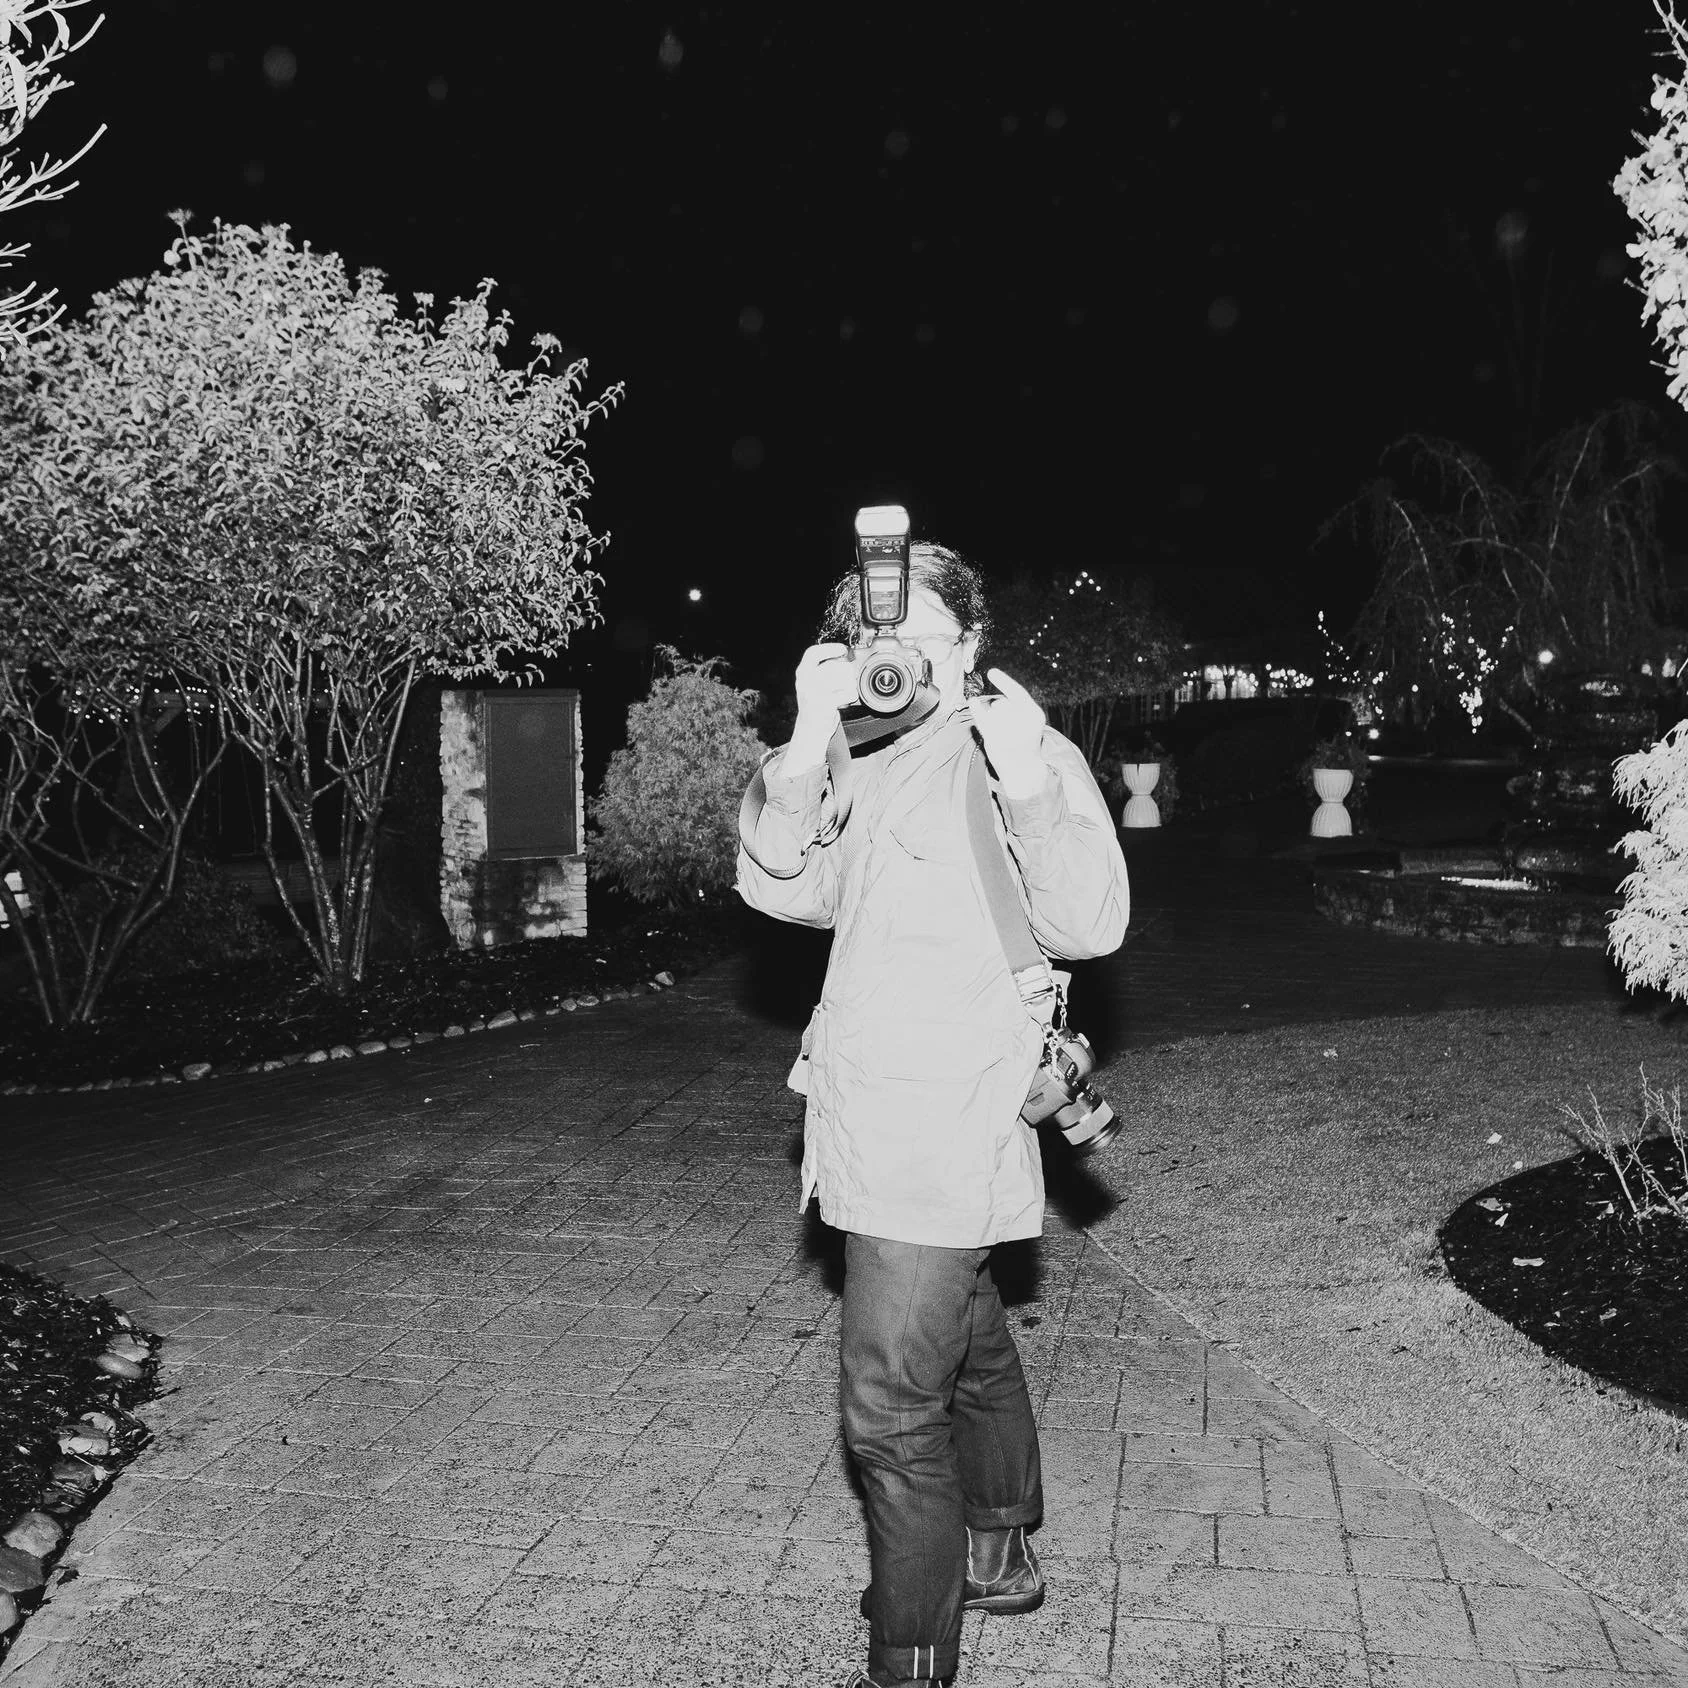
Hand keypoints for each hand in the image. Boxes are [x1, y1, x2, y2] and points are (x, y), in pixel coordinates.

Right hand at [793, 642, 858, 730]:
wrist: (810, 728)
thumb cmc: (816, 702)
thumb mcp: (812, 683)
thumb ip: (823, 669)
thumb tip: (847, 658)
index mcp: (802, 672)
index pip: (812, 653)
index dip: (829, 648)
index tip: (842, 649)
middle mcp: (805, 681)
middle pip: (834, 666)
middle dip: (846, 672)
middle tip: (847, 680)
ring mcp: (814, 693)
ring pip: (843, 679)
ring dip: (850, 685)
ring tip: (844, 692)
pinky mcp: (825, 705)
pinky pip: (848, 693)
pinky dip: (851, 697)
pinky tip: (844, 701)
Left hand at [968, 668, 1048, 795]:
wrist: (1025, 771)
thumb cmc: (1025, 745)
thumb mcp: (1029, 723)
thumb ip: (1016, 708)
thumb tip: (993, 699)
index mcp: (1034, 715)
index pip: (1017, 693)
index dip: (1004, 680)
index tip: (991, 671)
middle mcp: (1022, 722)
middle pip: (1002, 704)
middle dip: (1000, 710)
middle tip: (1006, 727)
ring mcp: (1008, 731)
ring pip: (992, 712)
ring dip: (992, 718)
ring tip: (1002, 734)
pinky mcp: (995, 739)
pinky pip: (982, 718)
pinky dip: (977, 710)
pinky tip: (974, 703)